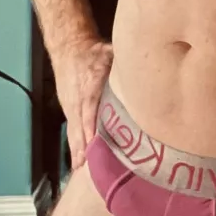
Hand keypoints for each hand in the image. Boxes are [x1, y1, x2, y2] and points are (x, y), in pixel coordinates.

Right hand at [51, 39, 113, 169]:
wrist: (69, 47)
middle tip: (89, 166)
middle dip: (84, 146)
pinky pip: (71, 129)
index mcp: (90, 86)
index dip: (93, 127)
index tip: (96, 144)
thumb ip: (124, 65)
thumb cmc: (93, 52)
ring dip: (77, 150)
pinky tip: (78, 160)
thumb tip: (147, 71)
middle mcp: (78, 100)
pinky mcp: (68, 109)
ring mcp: (71, 106)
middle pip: (80, 125)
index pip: (91, 109)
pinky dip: (73, 145)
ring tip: (82, 168)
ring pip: (74, 131)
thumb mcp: (109, 53)